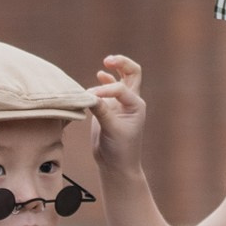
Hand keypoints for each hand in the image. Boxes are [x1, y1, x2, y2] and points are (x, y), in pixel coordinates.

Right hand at [89, 55, 146, 169]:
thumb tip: (89, 94)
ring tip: (106, 64)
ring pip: (121, 79)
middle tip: (108, 60)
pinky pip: (108, 89)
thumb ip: (102, 111)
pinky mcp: (108, 109)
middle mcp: (130, 101)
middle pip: (131, 73)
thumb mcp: (112, 130)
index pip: (120, 88)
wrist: (117, 165)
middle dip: (122, 63)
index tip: (92, 97)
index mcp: (136, 105)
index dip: (105, 89)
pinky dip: (104, 81)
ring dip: (114, 69)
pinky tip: (99, 75)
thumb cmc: (120, 150)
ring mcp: (119, 104)